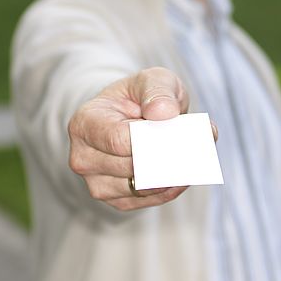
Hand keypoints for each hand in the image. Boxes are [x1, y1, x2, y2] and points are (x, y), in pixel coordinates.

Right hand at [68, 67, 210, 210]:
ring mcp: (97, 183)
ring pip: (143, 187)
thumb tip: (164, 113)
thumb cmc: (139, 96)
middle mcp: (83, 158)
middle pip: (132, 166)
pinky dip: (172, 187)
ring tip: (195, 155)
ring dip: (173, 173)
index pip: (119, 140)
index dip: (152, 137)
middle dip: (167, 155)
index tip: (178, 129)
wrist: (132, 116)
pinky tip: (186, 171)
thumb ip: (158, 90)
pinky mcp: (117, 200)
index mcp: (85, 123)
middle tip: (197, 144)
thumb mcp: (151, 79)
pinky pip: (149, 200)